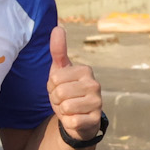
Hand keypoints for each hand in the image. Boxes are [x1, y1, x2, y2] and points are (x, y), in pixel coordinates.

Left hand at [45, 26, 103, 144]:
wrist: (78, 118)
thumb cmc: (67, 92)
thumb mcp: (60, 71)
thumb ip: (58, 50)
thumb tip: (57, 27)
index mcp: (85, 70)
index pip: (55, 79)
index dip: (52, 87)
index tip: (60, 88)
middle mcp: (94, 85)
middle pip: (60, 93)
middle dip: (56, 100)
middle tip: (63, 100)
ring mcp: (97, 103)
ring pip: (66, 107)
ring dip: (62, 111)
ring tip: (69, 109)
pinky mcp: (96, 120)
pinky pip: (72, 121)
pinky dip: (69, 122)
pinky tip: (75, 119)